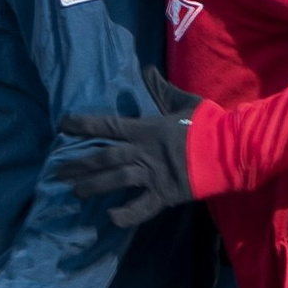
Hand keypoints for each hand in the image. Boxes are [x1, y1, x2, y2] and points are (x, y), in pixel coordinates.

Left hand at [60, 69, 202, 229]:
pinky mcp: (164, 194)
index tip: (62, 126)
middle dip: (79, 164)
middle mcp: (143, 152)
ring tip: (75, 192)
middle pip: (103, 157)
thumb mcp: (183, 101)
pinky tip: (110, 217)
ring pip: (115, 180)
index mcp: (145, 129)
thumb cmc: (207, 124)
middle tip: (58, 171)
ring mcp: (152, 174)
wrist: (229, 149)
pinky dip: (125, 214)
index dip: (82, 125)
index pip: (107, 125)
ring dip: (93, 186)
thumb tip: (147, 70)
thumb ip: (161, 89)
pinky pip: (140, 208)